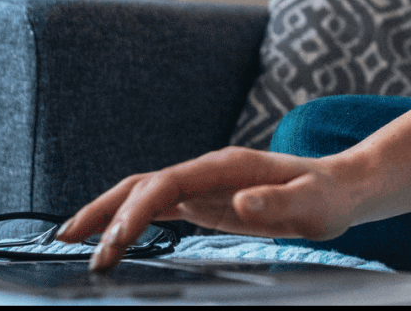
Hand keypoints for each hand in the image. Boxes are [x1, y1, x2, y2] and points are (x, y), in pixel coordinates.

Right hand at [56, 147, 363, 271]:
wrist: (341, 188)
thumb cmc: (327, 198)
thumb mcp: (312, 205)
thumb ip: (277, 203)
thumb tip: (238, 204)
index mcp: (225, 168)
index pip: (166, 185)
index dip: (136, 211)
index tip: (114, 242)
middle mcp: (206, 172)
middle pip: (141, 185)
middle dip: (103, 210)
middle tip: (69, 242)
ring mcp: (202, 186)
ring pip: (142, 195)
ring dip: (106, 214)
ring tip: (69, 238)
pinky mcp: (204, 202)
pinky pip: (157, 209)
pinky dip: (128, 221)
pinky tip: (110, 239)